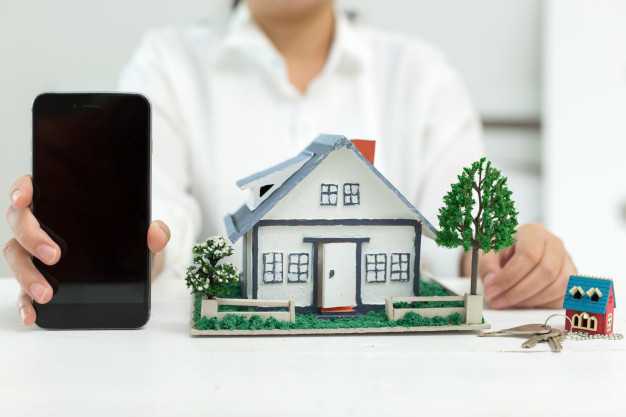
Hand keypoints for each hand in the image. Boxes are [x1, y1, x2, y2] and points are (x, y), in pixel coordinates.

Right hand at [3, 175, 170, 325]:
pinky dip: (24, 302)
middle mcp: (42, 226)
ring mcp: (36, 253)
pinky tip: (33, 312)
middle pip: (19, 223)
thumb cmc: (130, 243)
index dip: (23, 189)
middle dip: (32, 238)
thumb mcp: (144, 236)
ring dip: (27, 275)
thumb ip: (155, 231)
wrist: (134, 271)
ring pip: (17, 257)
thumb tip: (156, 232)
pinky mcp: (39, 280)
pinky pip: (23, 290)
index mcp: (62, 205)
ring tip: (47, 293)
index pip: (33, 188)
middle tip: (54, 255)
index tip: (24, 198)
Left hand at [477, 224, 576, 308]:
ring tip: (507, 303)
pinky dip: (541, 306)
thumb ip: (487, 265)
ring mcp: (567, 263)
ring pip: (557, 287)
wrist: (513, 257)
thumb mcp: (488, 253)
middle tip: (497, 300)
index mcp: (533, 232)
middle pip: (546, 272)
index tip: (491, 288)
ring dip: (529, 301)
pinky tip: (522, 304)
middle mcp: (554, 245)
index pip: (529, 254)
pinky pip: (562, 298)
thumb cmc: (502, 253)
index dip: (509, 276)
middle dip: (518, 292)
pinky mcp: (570, 282)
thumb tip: (493, 281)